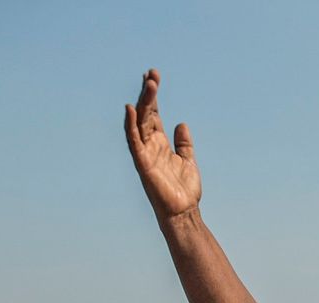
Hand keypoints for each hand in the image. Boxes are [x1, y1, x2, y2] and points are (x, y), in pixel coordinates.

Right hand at [125, 69, 201, 221]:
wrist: (183, 213)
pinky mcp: (143, 164)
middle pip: (146, 114)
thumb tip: (182, 124)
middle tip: (152, 74)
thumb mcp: (188, 161)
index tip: (153, 77)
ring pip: (141, 123)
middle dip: (148, 94)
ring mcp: (145, 154)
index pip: (154, 115)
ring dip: (144, 104)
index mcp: (161, 144)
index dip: (153, 97)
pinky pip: (134, 142)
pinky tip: (131, 110)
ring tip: (149, 84)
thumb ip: (184, 143)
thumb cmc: (184, 191)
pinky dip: (131, 126)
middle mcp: (150, 146)